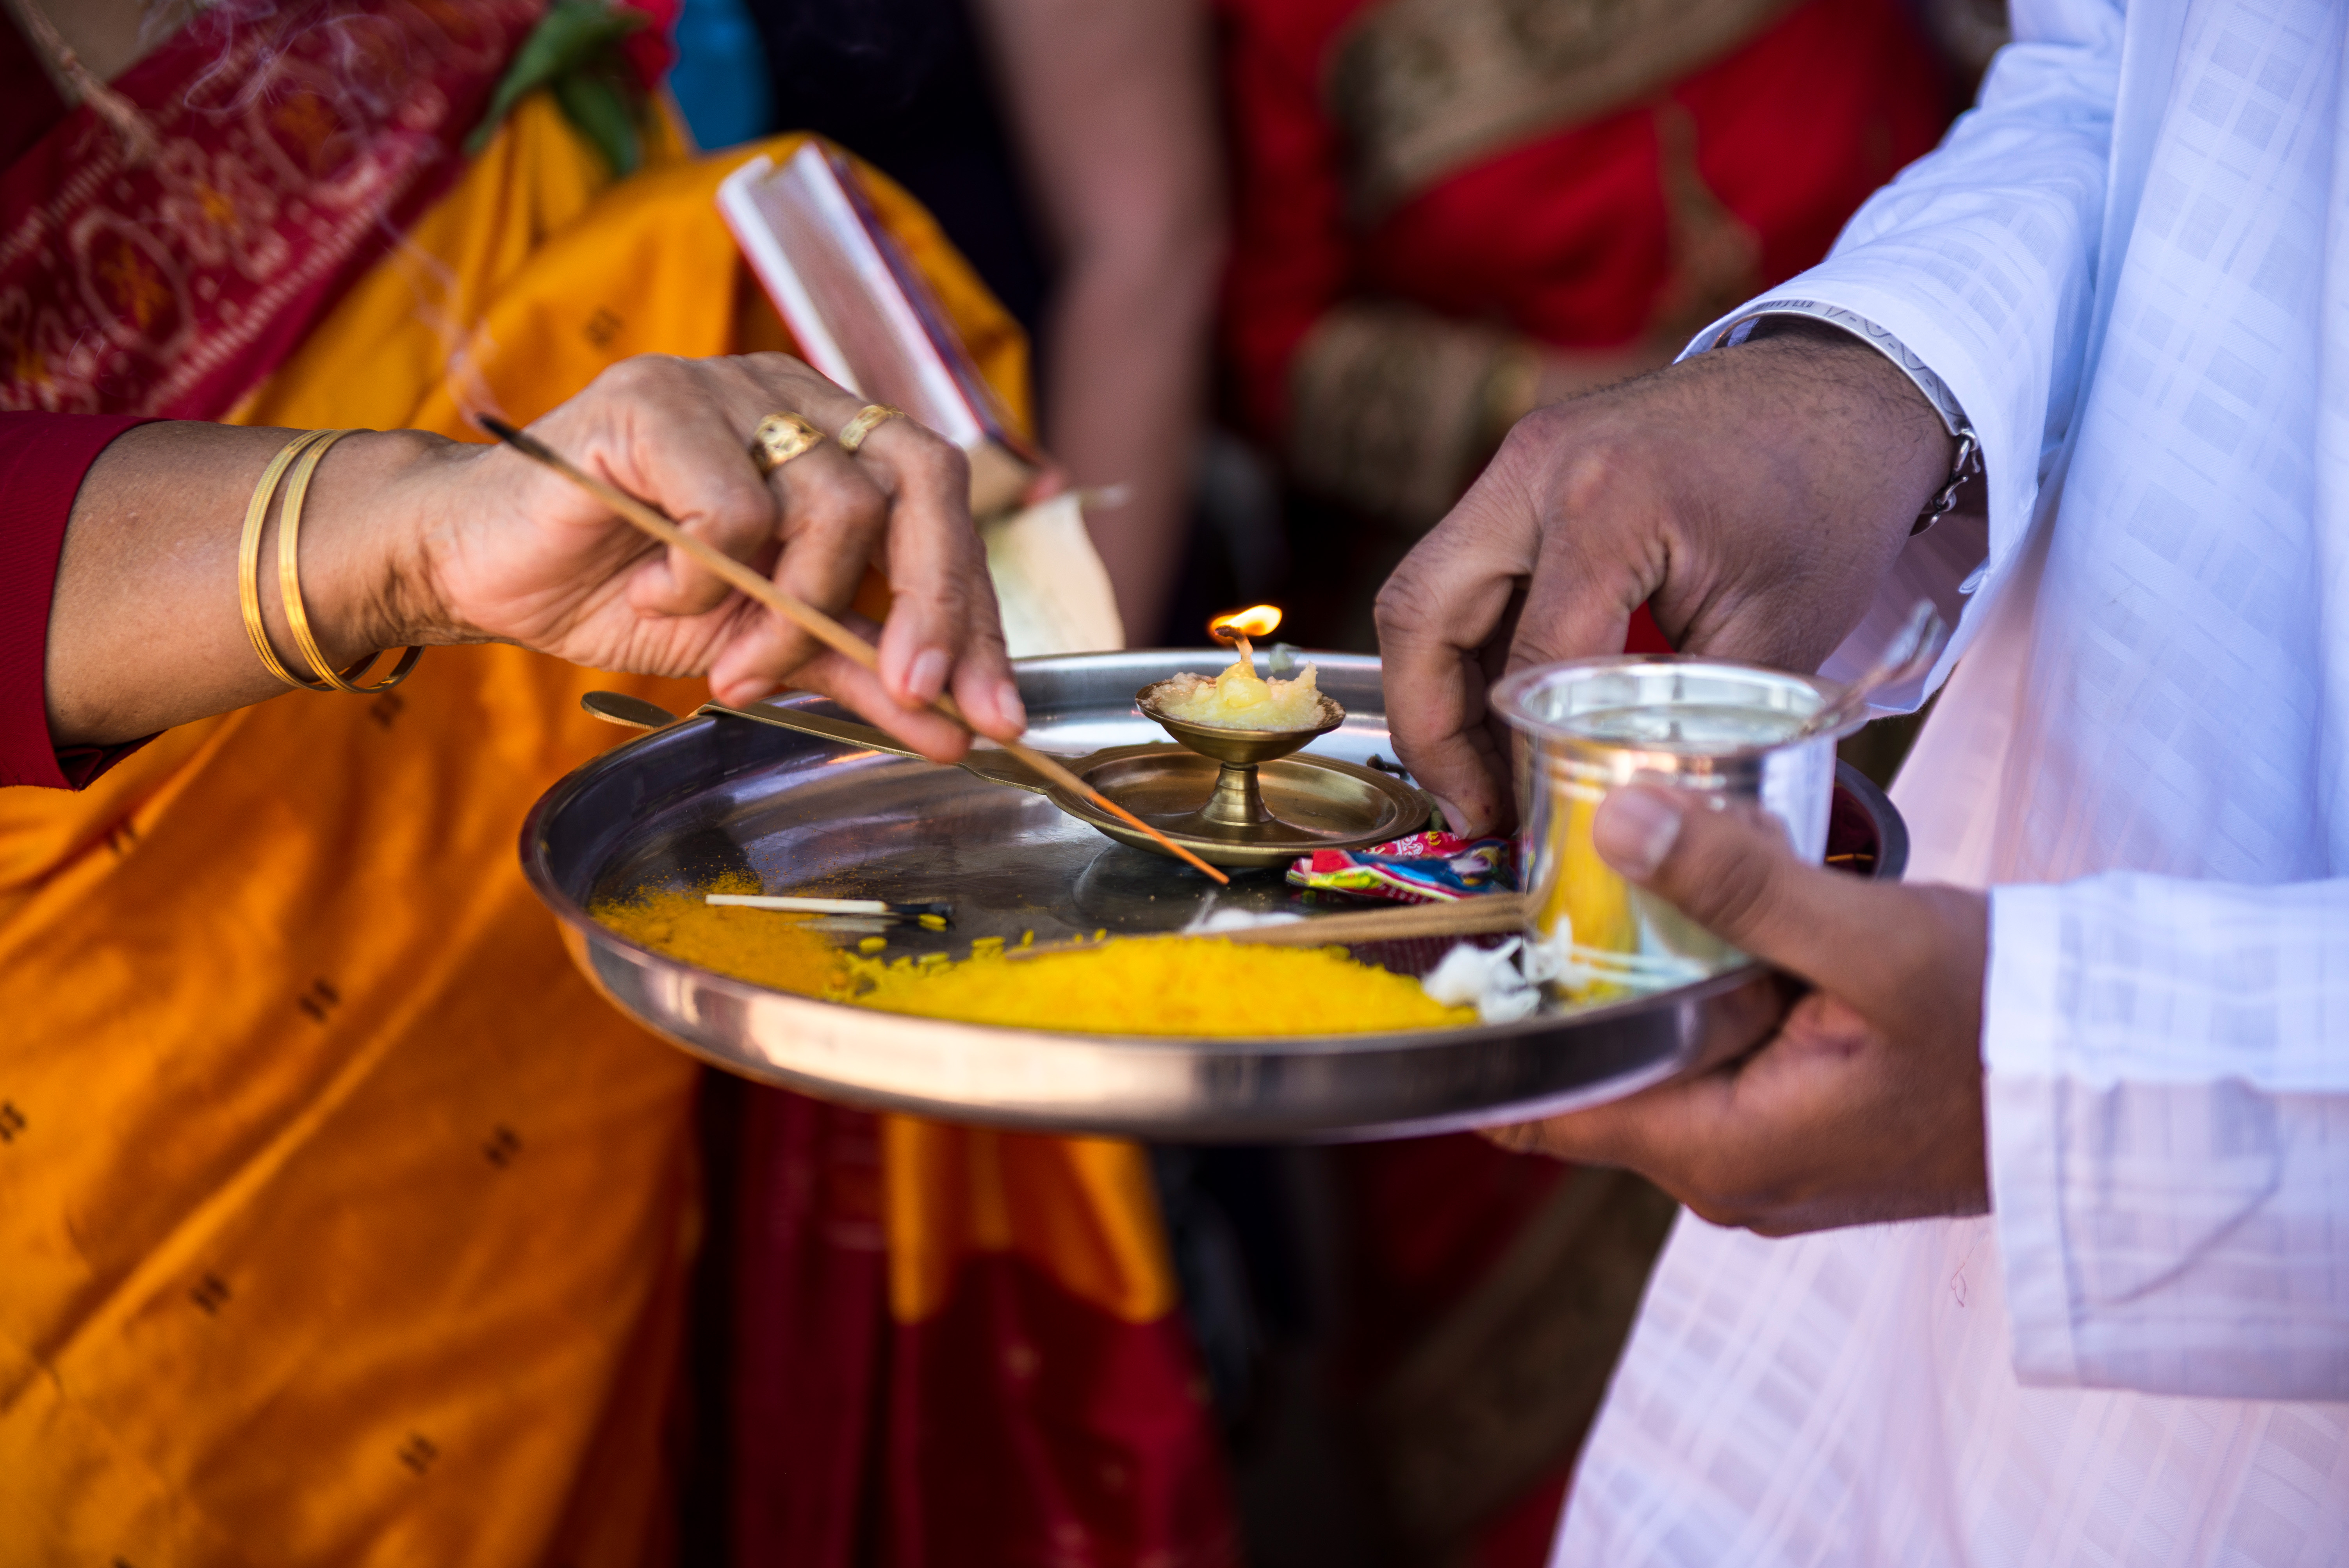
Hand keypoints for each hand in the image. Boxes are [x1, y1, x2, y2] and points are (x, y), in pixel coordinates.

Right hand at [399, 353, 1020, 758]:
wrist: (481, 567)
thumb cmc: (625, 593)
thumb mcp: (766, 648)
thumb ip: (860, 674)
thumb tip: (957, 731)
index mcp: (834, 440)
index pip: (945, 509)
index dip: (977, 614)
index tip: (992, 715)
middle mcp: (795, 396)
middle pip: (921, 480)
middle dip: (932, 602)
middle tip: (915, 693)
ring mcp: (727, 385)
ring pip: (830, 505)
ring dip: (792, 616)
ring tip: (734, 667)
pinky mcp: (654, 398)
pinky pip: (732, 505)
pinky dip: (705, 577)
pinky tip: (656, 593)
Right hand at [1375, 324, 1953, 835]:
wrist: (1853, 387)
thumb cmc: (1832, 501)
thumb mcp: (1775, 633)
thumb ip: (1689, 722)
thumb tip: (1620, 805)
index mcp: (1606, 505)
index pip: (1527, 661)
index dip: (1517, 756)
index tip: (1527, 821)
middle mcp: (1537, 468)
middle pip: (1419, 612)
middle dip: (1427, 727)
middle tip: (1469, 808)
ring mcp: (1524, 458)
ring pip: (1427, 589)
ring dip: (1440, 688)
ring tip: (1485, 773)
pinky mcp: (1530, 467)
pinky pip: (1468, 568)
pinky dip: (1477, 645)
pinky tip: (1515, 710)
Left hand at [1488, 785, 1988, 1234]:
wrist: (2123, 1083)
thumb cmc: (2009, 1024)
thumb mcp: (1875, 943)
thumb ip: (1746, 887)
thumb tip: (1621, 821)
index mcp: (1719, 1153)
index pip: (1545, 1110)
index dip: (1497, 1030)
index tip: (1463, 946)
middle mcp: (1727, 1176)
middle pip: (1596, 1079)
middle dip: (1573, 986)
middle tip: (1552, 875)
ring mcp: (1764, 1160)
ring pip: (1657, 1063)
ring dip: (1644, 984)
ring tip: (1626, 881)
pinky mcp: (1801, 1131)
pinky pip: (1713, 1065)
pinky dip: (1702, 1000)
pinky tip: (1718, 925)